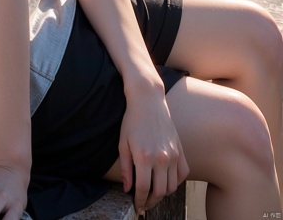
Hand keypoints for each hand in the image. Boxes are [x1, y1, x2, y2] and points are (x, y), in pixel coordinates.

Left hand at [118, 86, 188, 215]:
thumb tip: (128, 189)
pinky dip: (176, 182)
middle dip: (151, 201)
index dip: (139, 200)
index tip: (137, 205)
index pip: (143, 189)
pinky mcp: (180, 149)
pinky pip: (182, 174)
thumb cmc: (132, 120)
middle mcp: (161, 157)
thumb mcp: (123, 143)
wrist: (148, 100)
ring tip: (154, 192)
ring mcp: (173, 154)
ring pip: (172, 186)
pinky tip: (166, 180)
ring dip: (163, 193)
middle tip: (144, 202)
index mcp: (144, 157)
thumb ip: (125, 168)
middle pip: (160, 192)